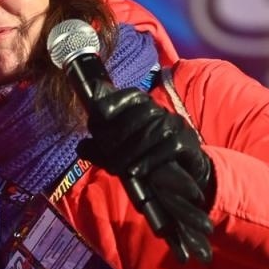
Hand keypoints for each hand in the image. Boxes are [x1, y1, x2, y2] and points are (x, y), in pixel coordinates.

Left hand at [78, 88, 215, 263]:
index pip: (125, 96)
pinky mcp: (187, 142)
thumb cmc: (148, 155)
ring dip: (130, 153)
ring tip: (116, 169)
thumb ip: (101, 149)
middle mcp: (160, 110)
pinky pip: (168, 148)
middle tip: (104, 156)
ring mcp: (175, 125)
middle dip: (116, 138)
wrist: (184, 171)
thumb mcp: (122, 150)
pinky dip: (149, 161)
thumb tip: (81, 147)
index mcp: (142, 104)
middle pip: (136, 117)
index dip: (108, 108)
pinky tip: (136, 171)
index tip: (95, 123)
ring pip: (150, 133)